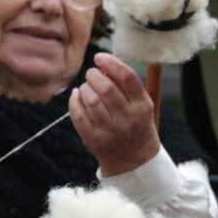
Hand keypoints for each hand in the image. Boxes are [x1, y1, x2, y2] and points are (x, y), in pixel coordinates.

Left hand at [69, 52, 159, 175]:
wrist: (134, 160)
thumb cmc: (136, 124)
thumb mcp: (142, 104)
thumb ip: (127, 85)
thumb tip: (104, 65)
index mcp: (142, 105)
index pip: (127, 77)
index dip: (111, 63)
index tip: (100, 57)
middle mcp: (128, 118)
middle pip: (106, 87)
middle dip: (94, 75)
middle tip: (92, 74)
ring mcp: (111, 130)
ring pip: (91, 100)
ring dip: (85, 88)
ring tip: (86, 87)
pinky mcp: (94, 139)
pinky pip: (79, 115)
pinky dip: (74, 101)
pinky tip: (77, 96)